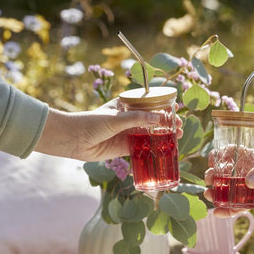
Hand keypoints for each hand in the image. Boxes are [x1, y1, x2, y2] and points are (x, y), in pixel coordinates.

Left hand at [36, 98, 182, 161]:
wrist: (73, 140)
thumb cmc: (91, 122)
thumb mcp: (116, 118)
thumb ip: (138, 119)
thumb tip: (159, 119)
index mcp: (125, 105)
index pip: (149, 103)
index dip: (163, 107)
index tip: (176, 109)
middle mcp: (128, 118)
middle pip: (152, 120)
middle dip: (166, 123)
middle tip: (180, 126)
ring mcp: (126, 133)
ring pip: (149, 134)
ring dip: (163, 136)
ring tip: (178, 137)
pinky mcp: (123, 148)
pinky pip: (142, 148)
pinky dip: (153, 149)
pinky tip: (164, 149)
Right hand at [204, 150, 253, 213]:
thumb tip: (248, 183)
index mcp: (249, 157)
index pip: (228, 154)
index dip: (217, 156)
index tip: (212, 160)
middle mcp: (246, 171)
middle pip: (223, 174)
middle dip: (212, 176)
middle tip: (210, 179)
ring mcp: (249, 187)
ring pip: (228, 191)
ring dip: (216, 194)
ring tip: (209, 196)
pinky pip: (238, 206)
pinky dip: (227, 211)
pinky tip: (218, 213)